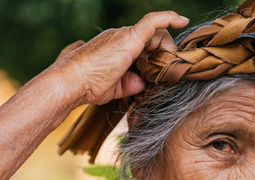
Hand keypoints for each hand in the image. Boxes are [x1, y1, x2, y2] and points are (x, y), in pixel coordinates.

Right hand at [43, 11, 188, 105]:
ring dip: (167, 51)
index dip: (157, 55)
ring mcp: (124, 35)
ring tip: (167, 68)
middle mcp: (120, 36)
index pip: (143, 45)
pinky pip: (153, 21)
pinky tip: (182, 21)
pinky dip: (168, 18)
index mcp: (116, 45)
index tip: (164, 66)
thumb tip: (143, 82)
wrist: (72, 82)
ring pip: (156, 34)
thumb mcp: (116, 87)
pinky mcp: (129, 37)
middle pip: (152, 39)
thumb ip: (131, 83)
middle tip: (167, 72)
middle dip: (164, 55)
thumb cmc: (89, 86)